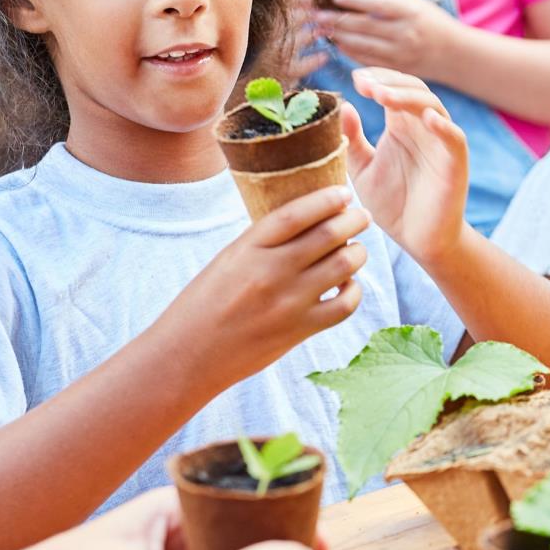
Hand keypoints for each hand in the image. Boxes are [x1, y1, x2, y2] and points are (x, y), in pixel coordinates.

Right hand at [162, 185, 370, 391]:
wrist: (188, 355)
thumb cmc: (202, 305)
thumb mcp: (226, 261)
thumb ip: (262, 243)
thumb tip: (305, 226)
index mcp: (247, 249)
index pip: (296, 213)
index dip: (326, 199)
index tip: (343, 193)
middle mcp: (270, 272)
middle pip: (328, 235)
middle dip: (353, 219)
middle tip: (361, 215)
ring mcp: (288, 302)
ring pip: (343, 265)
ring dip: (358, 252)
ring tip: (357, 249)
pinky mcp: (298, 330)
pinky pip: (344, 306)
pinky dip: (355, 291)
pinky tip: (349, 286)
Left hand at [305, 0, 462, 76]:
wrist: (452, 53)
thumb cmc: (429, 20)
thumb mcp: (412, 1)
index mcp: (409, 12)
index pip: (376, 4)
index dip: (353, 0)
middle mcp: (404, 34)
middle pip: (364, 26)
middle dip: (337, 19)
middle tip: (317, 13)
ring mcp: (398, 54)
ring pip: (360, 45)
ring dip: (338, 35)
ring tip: (322, 26)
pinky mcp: (393, 69)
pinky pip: (365, 59)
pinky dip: (348, 50)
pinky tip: (336, 41)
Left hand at [344, 67, 470, 266]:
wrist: (418, 240)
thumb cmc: (392, 204)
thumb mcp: (362, 169)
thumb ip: (352, 140)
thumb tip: (343, 107)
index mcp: (401, 124)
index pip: (393, 87)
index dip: (376, 78)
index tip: (354, 79)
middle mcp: (423, 127)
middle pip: (412, 88)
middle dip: (388, 82)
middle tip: (363, 84)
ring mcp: (441, 142)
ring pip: (432, 105)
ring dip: (407, 96)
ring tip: (381, 95)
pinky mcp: (455, 163)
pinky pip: (454, 137)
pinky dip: (443, 125)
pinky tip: (426, 117)